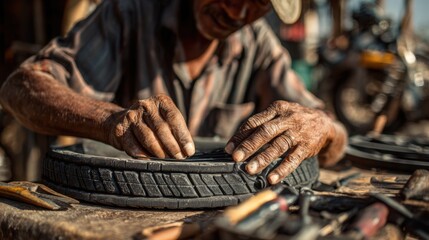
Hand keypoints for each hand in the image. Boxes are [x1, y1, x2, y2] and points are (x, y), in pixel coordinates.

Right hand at [106, 94, 194, 158]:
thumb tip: (187, 150)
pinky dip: (142, 154)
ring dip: (159, 152)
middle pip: (161, 128)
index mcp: (161, 101)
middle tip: (178, 157)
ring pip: (148, 138)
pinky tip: (149, 158)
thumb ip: (176, 131)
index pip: (174, 118)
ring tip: (165, 159)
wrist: (121, 120)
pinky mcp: (120, 128)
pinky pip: (133, 145)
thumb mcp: (166, 119)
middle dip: (172, 146)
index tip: (189, 151)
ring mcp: (132, 116)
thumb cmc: (151, 123)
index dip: (183, 136)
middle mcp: (146, 105)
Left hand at [225, 100, 341, 183]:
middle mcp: (287, 119)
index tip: (228, 148)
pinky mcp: (307, 146)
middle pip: (265, 132)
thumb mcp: (279, 115)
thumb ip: (262, 124)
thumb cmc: (293, 120)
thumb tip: (237, 141)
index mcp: (276, 109)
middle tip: (236, 158)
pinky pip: (293, 159)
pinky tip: (271, 178)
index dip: (240, 136)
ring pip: (278, 146)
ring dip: (262, 158)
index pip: (254, 122)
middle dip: (249, 146)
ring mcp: (298, 132)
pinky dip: (282, 169)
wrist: (324, 123)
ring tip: (249, 170)